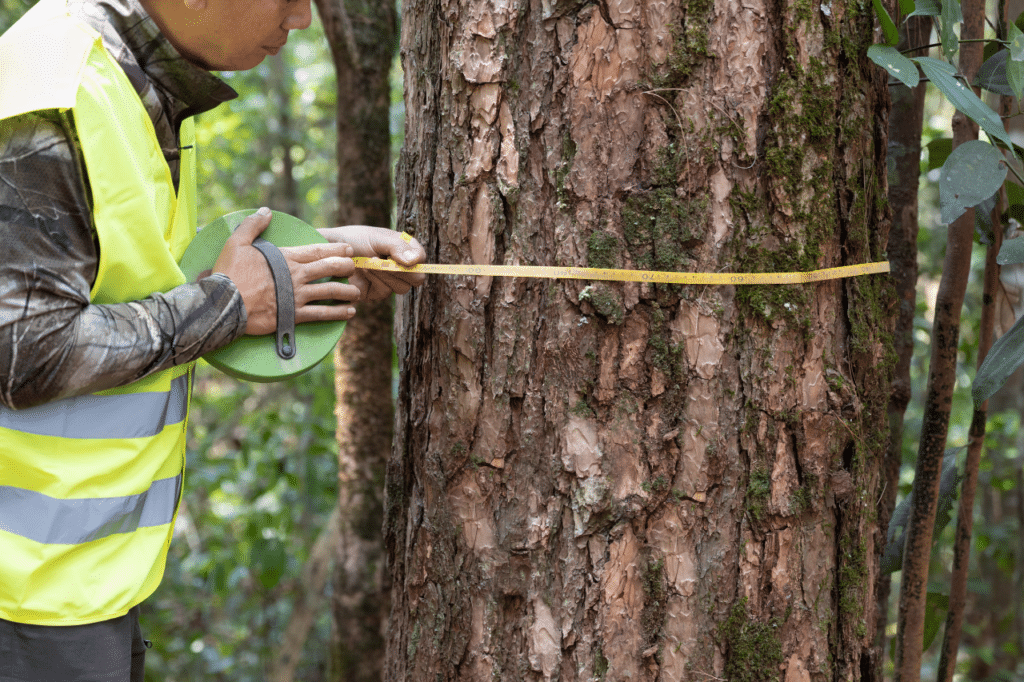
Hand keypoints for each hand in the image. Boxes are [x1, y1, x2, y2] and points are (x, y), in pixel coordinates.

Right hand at [212, 208, 361, 335]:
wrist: (225, 303)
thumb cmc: (229, 273)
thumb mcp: (237, 243)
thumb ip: (253, 225)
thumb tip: (265, 211)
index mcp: (286, 258)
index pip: (316, 250)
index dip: (335, 249)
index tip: (348, 249)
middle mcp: (296, 276)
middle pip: (329, 268)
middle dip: (345, 266)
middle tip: (354, 267)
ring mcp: (297, 295)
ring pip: (330, 291)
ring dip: (346, 291)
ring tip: (356, 291)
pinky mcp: (294, 314)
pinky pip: (322, 314)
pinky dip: (338, 313)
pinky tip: (350, 312)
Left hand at [318, 225, 426, 301]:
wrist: (325, 253)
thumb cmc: (350, 240)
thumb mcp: (375, 237)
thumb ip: (397, 246)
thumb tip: (414, 260)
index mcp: (401, 249)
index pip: (420, 256)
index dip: (417, 258)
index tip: (403, 256)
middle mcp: (398, 266)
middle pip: (417, 277)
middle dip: (401, 270)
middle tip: (385, 260)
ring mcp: (388, 281)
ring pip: (402, 287)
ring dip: (386, 274)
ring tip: (369, 262)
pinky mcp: (375, 293)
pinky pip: (385, 292)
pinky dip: (375, 281)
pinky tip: (364, 272)